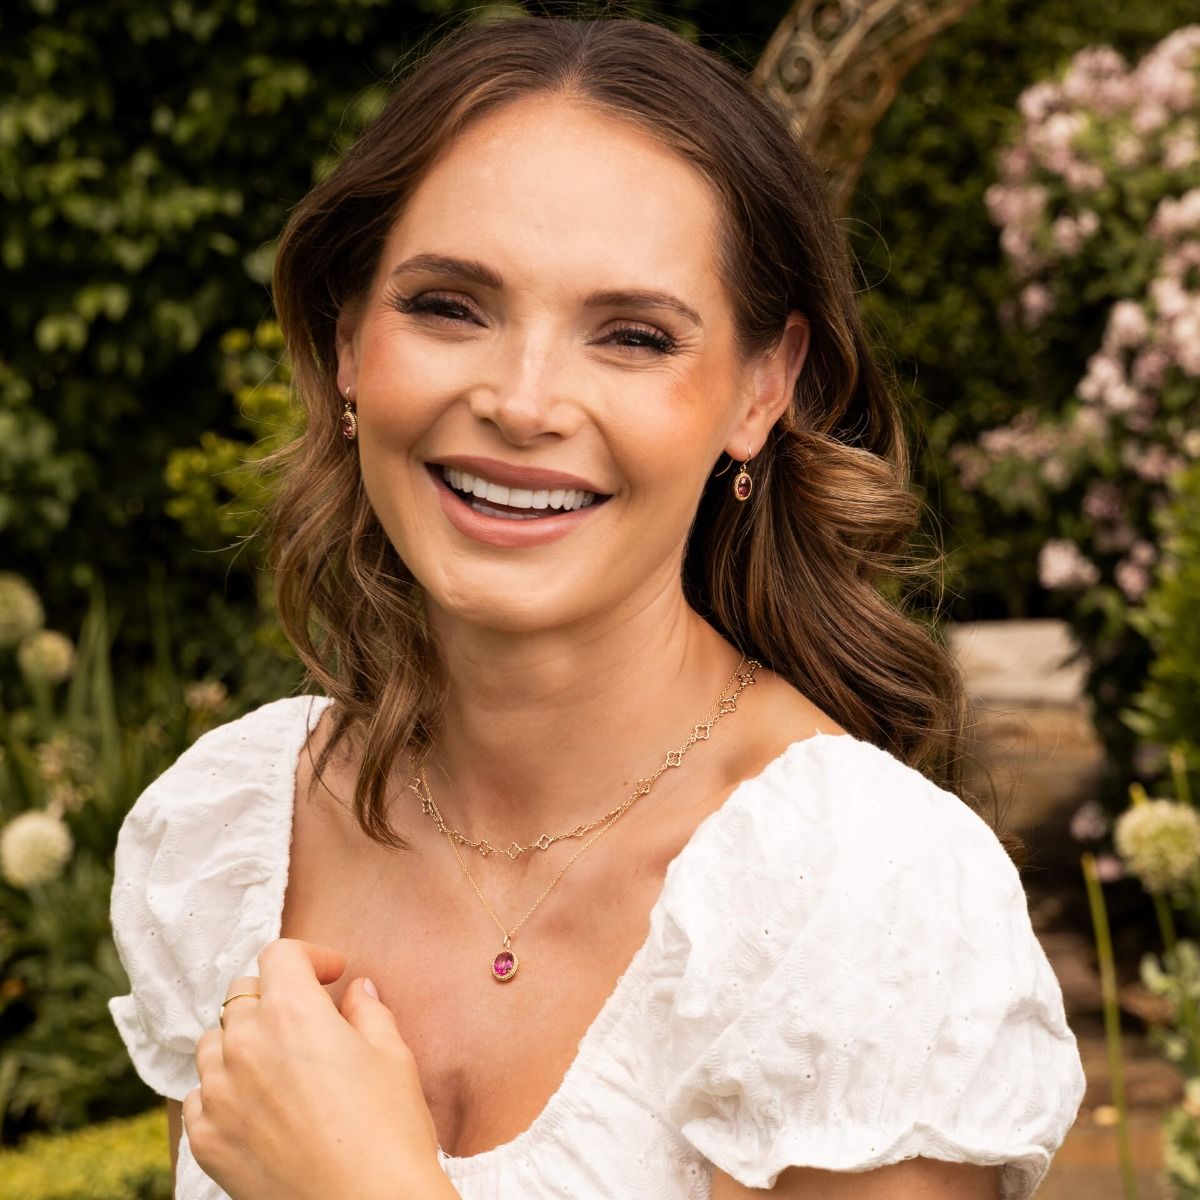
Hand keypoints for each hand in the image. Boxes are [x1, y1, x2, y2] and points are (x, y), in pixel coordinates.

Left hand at [182, 938, 455, 1199]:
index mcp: (291, 1012)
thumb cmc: (389, 1130)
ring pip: (214, 1041)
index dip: (310, 957)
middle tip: (308, 1017)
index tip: (333, 974)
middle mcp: (245, 1044)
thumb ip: (368, 1011)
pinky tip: (257, 1103)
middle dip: (277, 995)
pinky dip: (223, 1089)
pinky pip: (199, 1095)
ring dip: (242, 1039)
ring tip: (278, 1060)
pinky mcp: (206, 1140)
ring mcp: (218, 1094)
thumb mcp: (392, 1055)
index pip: (280, 955)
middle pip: (243, 994)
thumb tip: (357, 991)